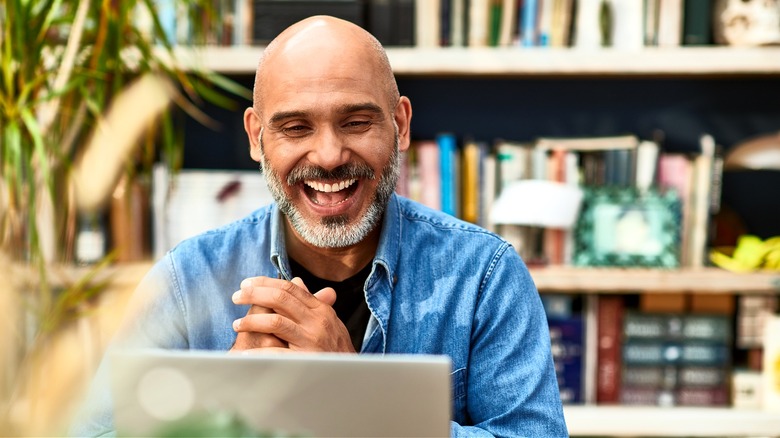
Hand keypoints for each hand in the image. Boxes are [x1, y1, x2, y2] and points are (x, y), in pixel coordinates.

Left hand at [230, 276, 354, 352]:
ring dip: (251, 322)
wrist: (352, 375)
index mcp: (320, 309)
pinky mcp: (306, 360)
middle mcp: (317, 321)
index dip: (266, 283)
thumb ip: (311, 302)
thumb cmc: (336, 348)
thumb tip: (296, 281)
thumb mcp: (328, 320)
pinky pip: (277, 353)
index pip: (290, 288)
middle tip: (236, 297)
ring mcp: (312, 340)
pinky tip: (245, 355)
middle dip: (254, 295)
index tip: (246, 284)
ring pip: (276, 322)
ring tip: (237, 325)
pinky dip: (258, 354)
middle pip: (281, 299)